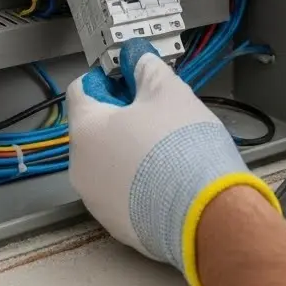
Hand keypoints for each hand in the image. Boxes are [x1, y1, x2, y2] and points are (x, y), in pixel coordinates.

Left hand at [67, 39, 280, 285]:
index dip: (108, 78)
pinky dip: (139, 184)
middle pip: (94, 130)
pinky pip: (123, 194)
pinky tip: (168, 181)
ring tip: (167, 152)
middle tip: (158, 115)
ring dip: (129, 152)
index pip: (81, 89)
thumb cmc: (181, 145)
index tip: (134, 79)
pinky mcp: (117, 226)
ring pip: (107, 164)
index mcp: (85, 129)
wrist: (205, 214)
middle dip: (122, 118)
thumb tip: (137, 59)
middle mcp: (80, 168)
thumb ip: (147, 69)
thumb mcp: (169, 92)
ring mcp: (96, 201)